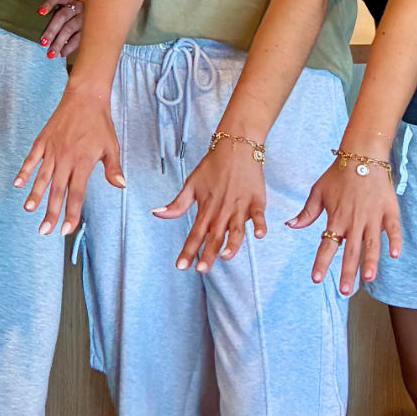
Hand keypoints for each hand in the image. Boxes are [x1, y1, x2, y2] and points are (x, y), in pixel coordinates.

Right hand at [14, 82, 122, 237]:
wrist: (85, 97)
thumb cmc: (100, 124)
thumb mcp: (111, 146)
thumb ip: (113, 168)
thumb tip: (121, 186)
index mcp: (83, 163)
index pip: (76, 194)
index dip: (71, 213)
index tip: (66, 229)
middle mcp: (65, 159)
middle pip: (57, 191)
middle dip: (50, 212)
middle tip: (44, 231)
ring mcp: (52, 150)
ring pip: (42, 177)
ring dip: (35, 195)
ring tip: (29, 210)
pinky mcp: (43, 141)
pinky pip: (31, 159)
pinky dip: (24, 171)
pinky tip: (18, 184)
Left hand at [37, 0, 82, 62]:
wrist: (87, 19)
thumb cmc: (63, 15)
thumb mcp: (57, 10)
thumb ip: (48, 15)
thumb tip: (29, 28)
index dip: (49, 3)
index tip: (39, 13)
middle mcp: (76, 5)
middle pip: (62, 16)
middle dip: (51, 30)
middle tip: (42, 43)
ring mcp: (83, 17)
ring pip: (69, 28)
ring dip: (59, 42)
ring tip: (50, 53)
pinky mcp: (88, 29)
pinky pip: (79, 38)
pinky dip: (69, 47)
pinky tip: (61, 53)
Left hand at [156, 138, 266, 271]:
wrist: (236, 146)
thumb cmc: (212, 166)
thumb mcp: (191, 184)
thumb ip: (177, 204)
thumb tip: (156, 213)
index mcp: (206, 208)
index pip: (195, 234)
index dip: (188, 250)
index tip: (181, 266)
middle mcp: (222, 210)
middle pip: (214, 236)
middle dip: (208, 254)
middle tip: (201, 270)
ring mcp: (240, 206)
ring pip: (236, 229)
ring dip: (232, 244)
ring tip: (226, 257)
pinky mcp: (256, 200)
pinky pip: (258, 215)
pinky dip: (260, 225)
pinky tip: (259, 236)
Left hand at [289, 157, 401, 296]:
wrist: (361, 156)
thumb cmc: (338, 175)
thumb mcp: (317, 192)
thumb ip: (306, 213)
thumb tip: (291, 226)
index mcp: (336, 218)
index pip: (327, 246)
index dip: (321, 263)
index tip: (316, 279)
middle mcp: (354, 221)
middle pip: (350, 251)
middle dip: (347, 273)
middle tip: (345, 291)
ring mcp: (373, 217)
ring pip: (372, 244)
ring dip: (370, 262)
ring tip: (368, 279)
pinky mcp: (389, 211)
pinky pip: (393, 229)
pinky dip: (395, 241)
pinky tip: (395, 256)